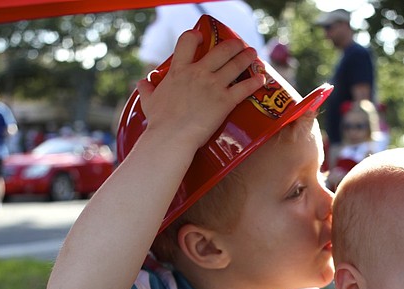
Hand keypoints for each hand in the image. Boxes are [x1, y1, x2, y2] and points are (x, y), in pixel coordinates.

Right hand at [136, 29, 264, 150]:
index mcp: (179, 70)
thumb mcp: (149, 101)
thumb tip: (142, 83)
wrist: (172, 137)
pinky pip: (245, 88)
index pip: (188, 41)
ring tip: (252, 53)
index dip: (196, 35)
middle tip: (238, 44)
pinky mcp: (226, 101)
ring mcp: (214, 86)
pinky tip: (261, 78)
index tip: (201, 36)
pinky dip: (255, 82)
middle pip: (221, 50)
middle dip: (232, 45)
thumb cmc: (160, 122)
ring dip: (247, 57)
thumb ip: (147, 89)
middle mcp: (198, 73)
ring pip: (236, 64)